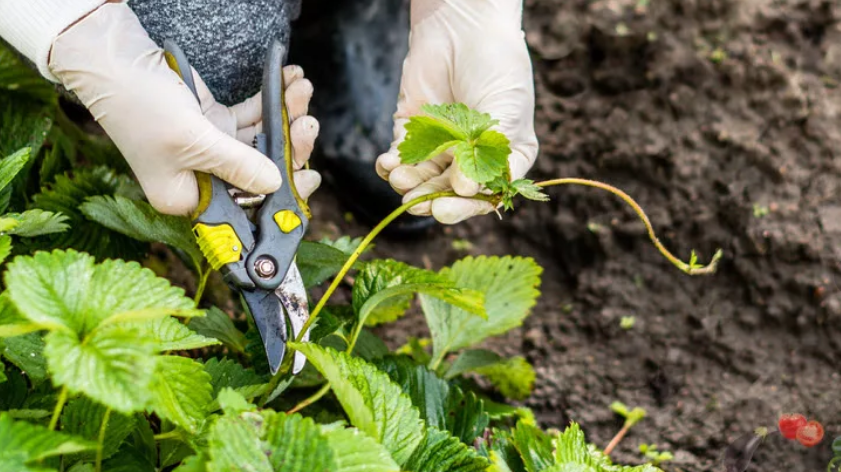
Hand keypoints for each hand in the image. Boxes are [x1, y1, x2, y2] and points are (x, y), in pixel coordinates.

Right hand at [48, 3, 319, 215]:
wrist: (114, 58)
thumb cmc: (140, 105)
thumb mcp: (192, 141)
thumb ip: (238, 165)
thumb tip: (277, 184)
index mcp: (187, 199)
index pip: (244, 210)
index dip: (280, 197)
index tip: (308, 178)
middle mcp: (200, 180)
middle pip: (260, 175)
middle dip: (288, 148)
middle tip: (307, 126)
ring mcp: (209, 150)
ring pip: (260, 143)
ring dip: (284, 117)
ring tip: (300, 91)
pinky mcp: (212, 123)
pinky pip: (250, 119)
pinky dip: (269, 103)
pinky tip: (288, 81)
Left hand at [375, 0, 537, 223]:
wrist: (463, 26)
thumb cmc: (497, 65)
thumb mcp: (507, 110)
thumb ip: (489, 152)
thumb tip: (465, 189)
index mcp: (503, 158)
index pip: (486, 194)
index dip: (466, 207)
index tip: (446, 208)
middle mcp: (471, 158)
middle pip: (451, 192)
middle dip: (432, 199)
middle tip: (417, 203)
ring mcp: (441, 146)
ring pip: (423, 179)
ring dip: (410, 185)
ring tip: (400, 180)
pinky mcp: (412, 132)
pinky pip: (400, 158)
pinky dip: (391, 166)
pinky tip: (387, 165)